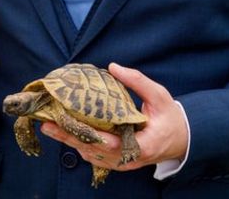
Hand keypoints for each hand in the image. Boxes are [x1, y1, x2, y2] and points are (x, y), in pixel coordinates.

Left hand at [40, 63, 188, 171]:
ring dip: (70, 141)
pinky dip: (79, 145)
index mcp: (142, 145)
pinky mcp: (116, 161)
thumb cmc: (170, 117)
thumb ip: (137, 81)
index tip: (71, 125)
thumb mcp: (159, 96)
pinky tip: (64, 133)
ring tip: (49, 126)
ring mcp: (122, 163)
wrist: (180, 139)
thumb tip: (114, 67)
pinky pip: (94, 156)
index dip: (90, 135)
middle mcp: (129, 158)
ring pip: (91, 154)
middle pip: (94, 150)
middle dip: (69, 137)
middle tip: (48, 123)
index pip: (112, 144)